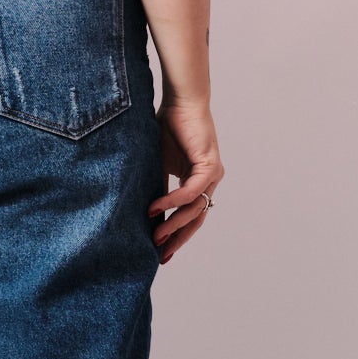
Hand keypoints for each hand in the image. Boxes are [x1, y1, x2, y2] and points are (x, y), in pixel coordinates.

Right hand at [148, 98, 223, 263]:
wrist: (179, 102)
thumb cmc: (167, 127)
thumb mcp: (158, 164)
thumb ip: (157, 187)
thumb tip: (144, 214)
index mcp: (197, 182)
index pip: (189, 216)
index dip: (176, 235)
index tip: (160, 252)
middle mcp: (209, 181)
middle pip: (196, 220)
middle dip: (178, 239)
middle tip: (160, 256)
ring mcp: (212, 175)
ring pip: (195, 210)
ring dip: (174, 225)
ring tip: (154, 237)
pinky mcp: (210, 166)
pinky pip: (191, 192)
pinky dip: (173, 202)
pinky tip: (156, 210)